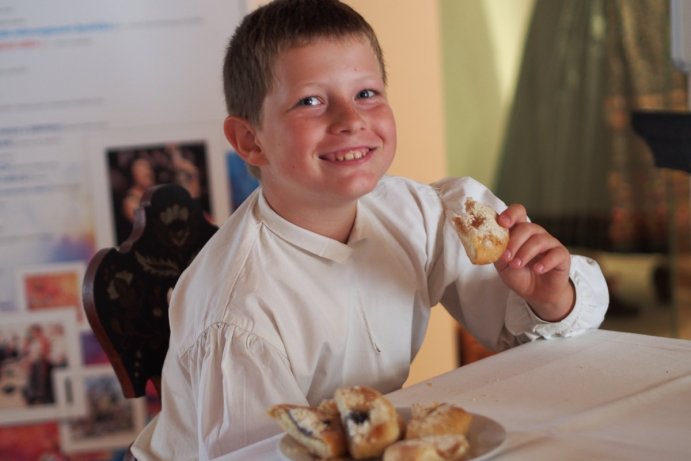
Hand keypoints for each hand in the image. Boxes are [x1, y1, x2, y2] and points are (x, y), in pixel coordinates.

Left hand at [494, 204, 574, 320]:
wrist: (536, 293)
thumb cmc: (519, 274)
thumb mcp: (503, 264)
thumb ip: (498, 252)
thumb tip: (489, 244)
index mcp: (520, 231)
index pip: (518, 212)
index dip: (510, 214)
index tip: (502, 223)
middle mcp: (536, 233)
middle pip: (526, 227)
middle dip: (514, 242)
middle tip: (506, 257)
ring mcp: (550, 243)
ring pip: (539, 240)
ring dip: (525, 253)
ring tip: (516, 265)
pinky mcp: (562, 255)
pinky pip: (555, 253)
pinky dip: (545, 262)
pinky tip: (537, 269)